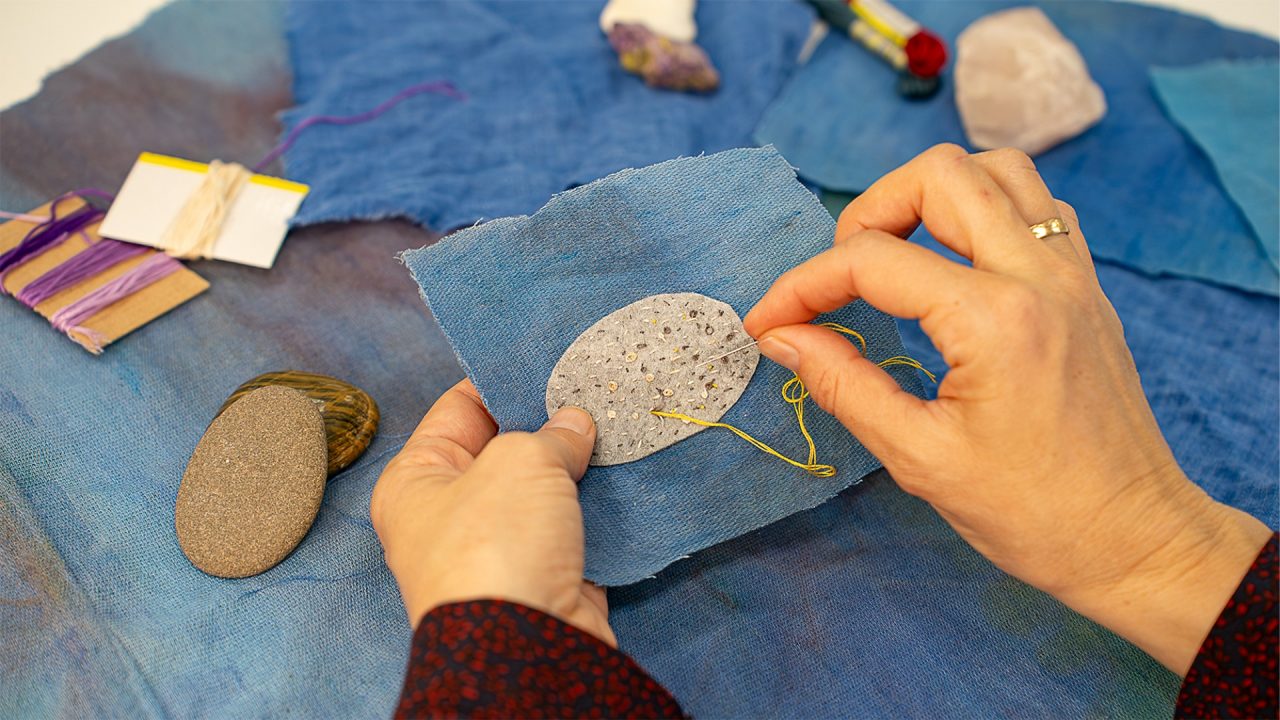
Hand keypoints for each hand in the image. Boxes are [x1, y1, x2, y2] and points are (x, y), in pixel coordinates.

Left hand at [370, 380, 614, 644]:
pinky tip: (632, 470)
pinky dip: (602, 504)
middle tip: (594, 381)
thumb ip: (549, 432)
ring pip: (547, 488)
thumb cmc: (495, 545)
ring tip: (621, 416)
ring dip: (582, 461)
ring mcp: (502, 547)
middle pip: (508, 447)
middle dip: (551, 419)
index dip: (504, 378)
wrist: (527, 647)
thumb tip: (575, 424)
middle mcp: (452, 514)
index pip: (460, 408)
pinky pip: (576, 526)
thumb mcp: (518, 460)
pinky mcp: (547, 575)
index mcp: (417, 480)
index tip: (549, 354)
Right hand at [744, 144, 1271, 674]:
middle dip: (868, 212)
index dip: (801, 287)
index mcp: (994, 319)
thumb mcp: (920, 459)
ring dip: (931, 196)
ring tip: (896, 256)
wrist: (1133, 540)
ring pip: (996, 170)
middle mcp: (1039, 274)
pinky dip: (984, 211)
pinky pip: (1036, 204)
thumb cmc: (1032, 515)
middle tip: (840, 276)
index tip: (768, 324)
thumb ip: (843, 385)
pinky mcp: (1088, 287)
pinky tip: (955, 263)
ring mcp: (1073, 273)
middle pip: (939, 175)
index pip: (872, 261)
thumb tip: (782, 338)